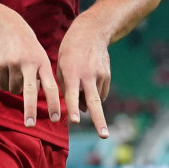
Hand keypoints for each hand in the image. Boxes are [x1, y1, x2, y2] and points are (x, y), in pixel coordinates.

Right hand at [0, 11, 59, 127]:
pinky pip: (2, 84)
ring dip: (14, 88)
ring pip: (14, 90)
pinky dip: (4, 82)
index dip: (54, 103)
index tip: (56, 119)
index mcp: (42, 63)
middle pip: (30, 92)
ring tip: (15, 71)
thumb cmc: (27, 46)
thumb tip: (43, 99)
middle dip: (30, 110)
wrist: (6, 25)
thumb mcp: (39, 57)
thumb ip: (43, 76)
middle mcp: (29, 63)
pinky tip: (6, 68)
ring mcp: (13, 63)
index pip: (51, 87)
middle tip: (30, 126)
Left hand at [57, 17, 111, 137]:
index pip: (72, 94)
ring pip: (95, 99)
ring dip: (87, 102)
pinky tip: (88, 82)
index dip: (73, 108)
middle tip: (104, 136)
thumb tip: (79, 109)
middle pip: (94, 102)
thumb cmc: (69, 51)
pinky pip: (100, 92)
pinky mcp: (107, 76)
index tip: (75, 121)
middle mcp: (88, 75)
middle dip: (99, 120)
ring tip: (80, 86)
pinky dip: (93, 93)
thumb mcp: (61, 65)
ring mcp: (100, 75)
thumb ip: (66, 87)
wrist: (91, 32)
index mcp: (72, 72)